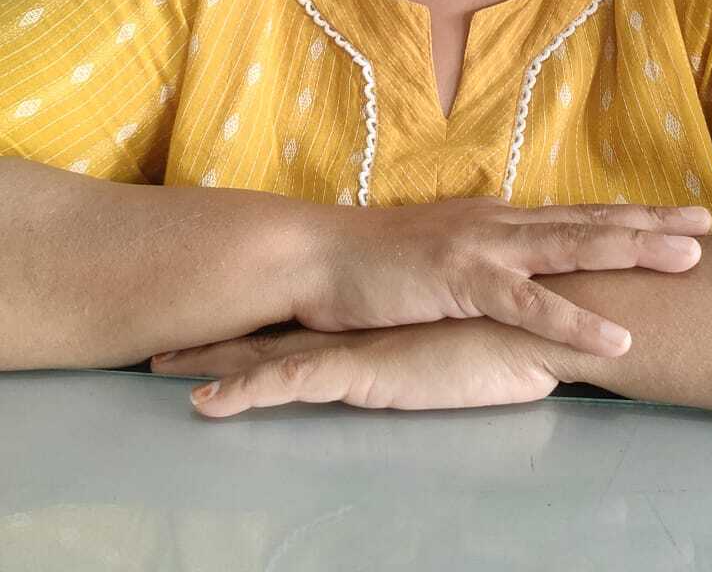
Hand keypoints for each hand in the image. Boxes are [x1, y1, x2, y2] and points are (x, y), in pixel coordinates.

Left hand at [151, 317, 571, 417]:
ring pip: (266, 352)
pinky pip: (289, 384)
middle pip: (271, 326)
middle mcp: (358, 326)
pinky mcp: (366, 370)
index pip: (305, 317)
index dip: (257, 318)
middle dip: (217, 334)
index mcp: (379, 318)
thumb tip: (449, 330)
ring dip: (212, 362)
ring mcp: (356, 346)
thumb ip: (453, 325)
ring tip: (157, 371)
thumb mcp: (472, 323)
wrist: (540, 319)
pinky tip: (205, 407)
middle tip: (162, 343)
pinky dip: (243, 394)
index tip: (214, 320)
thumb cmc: (514, 325)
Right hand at [287, 198, 711, 356]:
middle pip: (586, 222)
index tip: (674, 217)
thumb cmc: (375, 262)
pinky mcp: (460, 282)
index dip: (626, 216)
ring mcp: (481, 249)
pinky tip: (615, 338)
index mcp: (495, 220)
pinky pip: (527, 306)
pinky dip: (574, 323)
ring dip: (631, 253)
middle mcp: (498, 224)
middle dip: (649, 225)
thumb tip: (516, 263)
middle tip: (705, 226)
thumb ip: (482, 255)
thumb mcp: (441, 252)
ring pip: (571, 250)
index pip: (573, 215)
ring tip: (686, 262)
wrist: (317, 255)